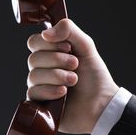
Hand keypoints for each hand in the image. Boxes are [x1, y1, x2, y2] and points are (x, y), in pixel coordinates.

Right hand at [26, 18, 118, 133]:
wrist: (102, 104)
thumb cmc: (95, 77)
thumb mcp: (86, 46)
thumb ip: (68, 30)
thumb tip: (45, 33)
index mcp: (51, 54)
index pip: (34, 42)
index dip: (48, 43)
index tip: (67, 47)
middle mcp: (43, 70)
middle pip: (33, 59)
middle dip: (56, 61)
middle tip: (75, 65)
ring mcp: (41, 87)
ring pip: (34, 76)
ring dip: (57, 76)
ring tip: (74, 81)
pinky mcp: (40, 104)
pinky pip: (33, 93)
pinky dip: (50, 90)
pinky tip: (63, 93)